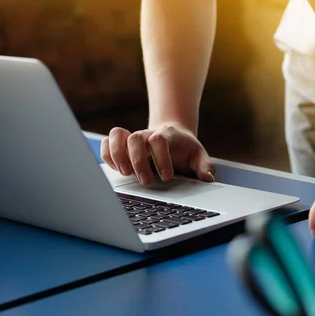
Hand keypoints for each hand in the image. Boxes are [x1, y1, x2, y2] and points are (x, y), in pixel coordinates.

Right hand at [100, 123, 215, 185]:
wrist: (172, 136)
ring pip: (117, 136)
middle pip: (135, 138)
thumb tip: (207, 178)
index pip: (159, 139)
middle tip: (146, 181)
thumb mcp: (198, 156)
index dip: (161, 158)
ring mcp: (132, 139)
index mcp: (167, 135)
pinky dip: (107, 155)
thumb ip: (204, 166)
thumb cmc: (184, 149)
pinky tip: (116, 170)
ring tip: (125, 174)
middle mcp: (147, 135)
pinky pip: (106, 144)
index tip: (167, 176)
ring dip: (118, 155)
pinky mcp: (121, 146)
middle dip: (138, 161)